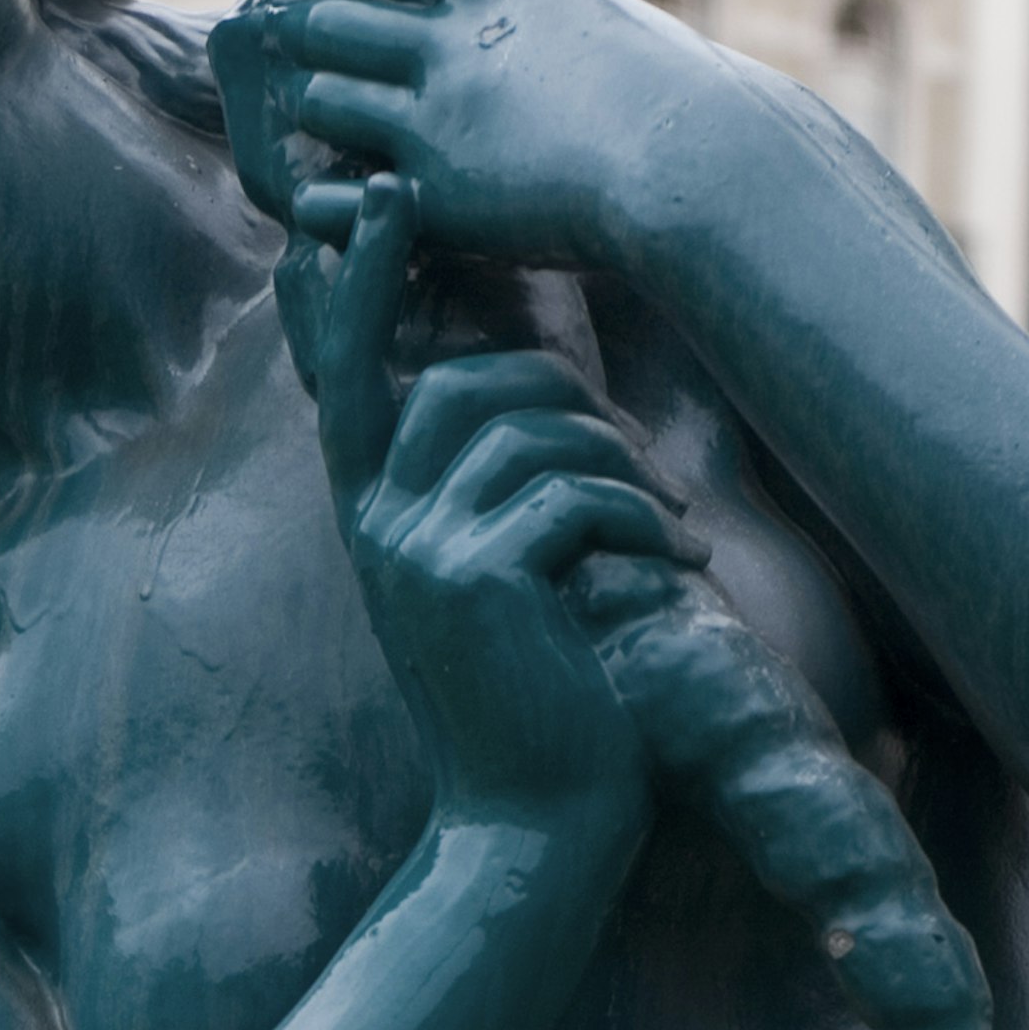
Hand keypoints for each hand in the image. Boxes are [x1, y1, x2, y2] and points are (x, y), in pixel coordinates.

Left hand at [258, 0, 715, 275]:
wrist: (691, 167)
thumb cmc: (682, 92)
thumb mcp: (624, 13)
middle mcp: (453, 42)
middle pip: (334, 22)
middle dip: (308, 31)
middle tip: (291, 34)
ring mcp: (437, 117)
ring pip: (323, 100)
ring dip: (316, 108)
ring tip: (318, 118)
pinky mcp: (435, 195)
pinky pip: (337, 197)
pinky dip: (322, 200)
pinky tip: (317, 202)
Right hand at [311, 182, 674, 844]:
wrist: (530, 830)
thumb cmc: (533, 709)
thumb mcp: (494, 591)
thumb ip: (488, 498)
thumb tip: (546, 413)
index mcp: (372, 516)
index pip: (354, 372)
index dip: (360, 286)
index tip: (376, 199)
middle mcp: (379, 522)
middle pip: (471, 383)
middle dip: (572, 404)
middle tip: (641, 480)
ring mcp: (420, 546)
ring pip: (535, 432)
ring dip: (624, 474)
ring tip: (667, 536)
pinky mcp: (479, 577)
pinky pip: (575, 494)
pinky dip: (642, 525)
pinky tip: (675, 573)